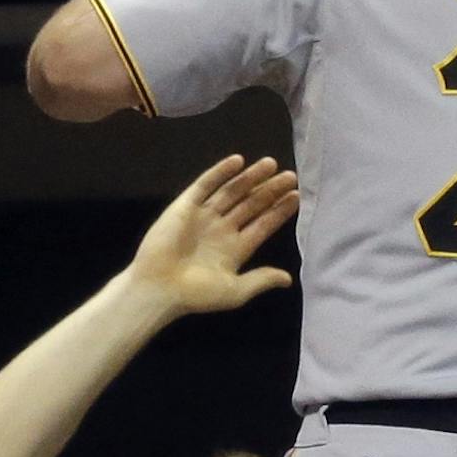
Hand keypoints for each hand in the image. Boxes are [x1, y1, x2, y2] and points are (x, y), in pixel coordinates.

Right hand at [127, 156, 298, 317]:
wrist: (160, 288)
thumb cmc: (196, 294)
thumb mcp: (236, 291)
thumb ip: (262, 280)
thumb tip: (288, 279)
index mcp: (236, 249)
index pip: (263, 224)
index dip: (279, 211)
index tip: (296, 197)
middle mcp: (222, 229)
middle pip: (252, 204)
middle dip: (270, 190)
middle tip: (291, 176)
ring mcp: (204, 216)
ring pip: (232, 191)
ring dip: (251, 177)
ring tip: (271, 164)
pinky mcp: (185, 206)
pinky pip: (205, 185)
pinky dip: (221, 172)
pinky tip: (238, 161)